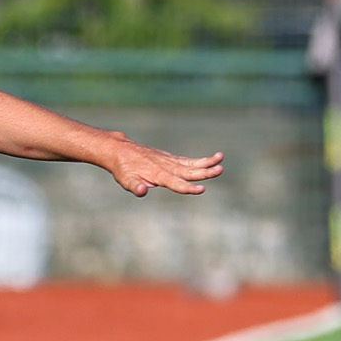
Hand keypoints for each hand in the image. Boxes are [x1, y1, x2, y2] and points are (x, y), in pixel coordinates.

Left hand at [106, 138, 223, 197]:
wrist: (120, 150)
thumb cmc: (123, 169)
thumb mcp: (125, 180)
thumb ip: (135, 187)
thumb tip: (142, 191)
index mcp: (158, 174)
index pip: (176, 183)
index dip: (188, 188)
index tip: (201, 189)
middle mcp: (166, 166)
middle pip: (189, 171)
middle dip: (205, 172)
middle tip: (220, 169)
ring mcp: (168, 160)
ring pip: (190, 163)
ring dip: (206, 162)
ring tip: (221, 157)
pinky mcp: (168, 158)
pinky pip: (186, 160)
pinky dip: (198, 161)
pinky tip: (210, 160)